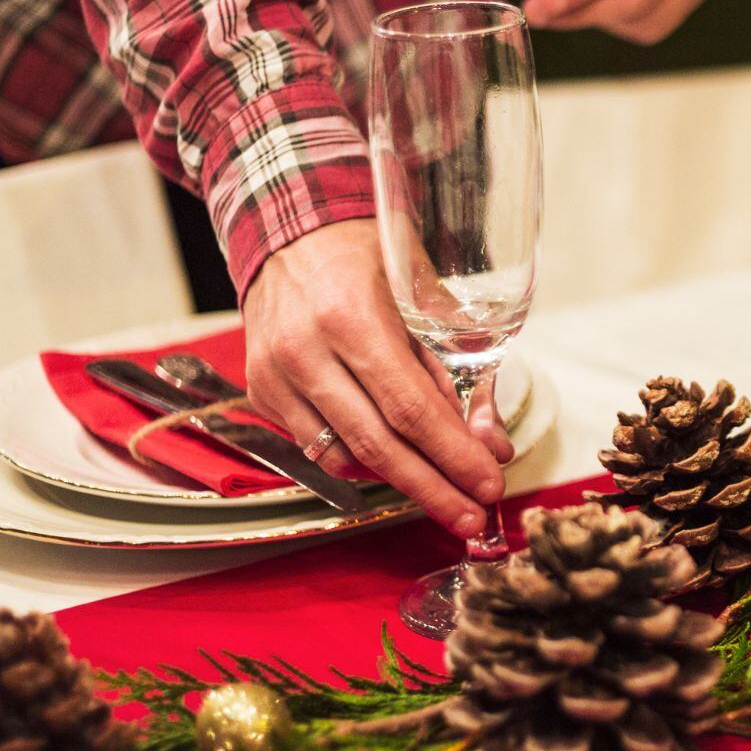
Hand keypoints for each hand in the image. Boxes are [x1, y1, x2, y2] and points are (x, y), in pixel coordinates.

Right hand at [241, 219, 515, 536]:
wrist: (290, 231)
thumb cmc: (367, 255)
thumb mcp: (425, 293)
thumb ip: (459, 365)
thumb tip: (490, 439)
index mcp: (351, 318)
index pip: (410, 408)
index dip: (453, 454)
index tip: (489, 484)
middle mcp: (305, 352)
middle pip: (378, 444)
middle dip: (433, 488)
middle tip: (473, 518)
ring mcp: (274, 375)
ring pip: (344, 455)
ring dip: (400, 482)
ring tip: (446, 496)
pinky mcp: (260, 391)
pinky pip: (316, 446)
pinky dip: (360, 461)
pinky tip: (394, 464)